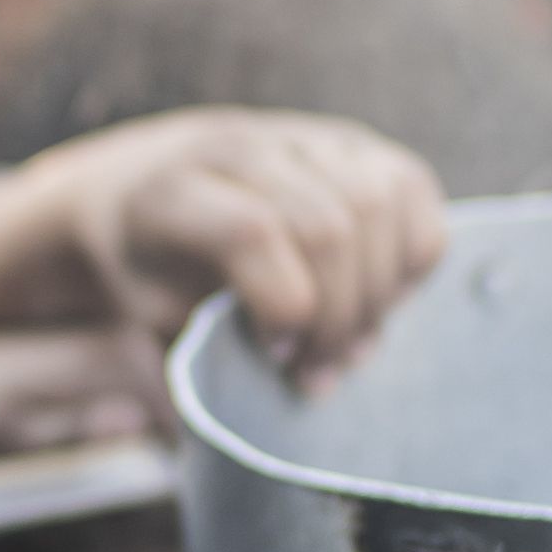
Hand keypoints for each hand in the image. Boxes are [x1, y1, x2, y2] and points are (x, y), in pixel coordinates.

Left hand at [0, 110, 447, 388]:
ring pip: (379, 201)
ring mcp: (301, 136)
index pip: (254, 232)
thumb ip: (200, 354)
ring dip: (379, 291)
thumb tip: (256, 415)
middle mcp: (241, 148)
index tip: (276, 357)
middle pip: (331, 224)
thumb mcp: (145, 317)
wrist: (140, 189)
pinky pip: (411, 189)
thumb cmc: (145, 272)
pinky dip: (411, 253)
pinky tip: (376, 296)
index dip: (285, 303)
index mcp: (173, 191)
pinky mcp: (350, 141)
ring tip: (349, 344)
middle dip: (338, 316)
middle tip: (317, 373)